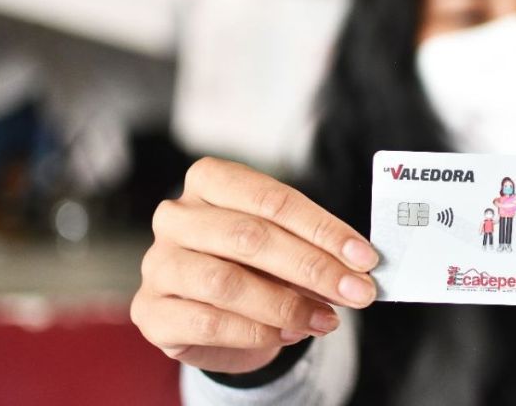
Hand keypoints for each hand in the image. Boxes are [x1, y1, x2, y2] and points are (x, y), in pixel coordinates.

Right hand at [131, 157, 379, 373]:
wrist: (216, 317)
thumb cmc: (255, 267)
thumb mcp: (286, 247)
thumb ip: (315, 250)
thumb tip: (358, 266)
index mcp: (210, 181)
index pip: (272, 199)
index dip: (323, 228)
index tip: (364, 256)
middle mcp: (176, 216)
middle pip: (250, 236)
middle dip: (313, 267)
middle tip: (357, 291)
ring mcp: (159, 263)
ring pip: (227, 282)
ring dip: (288, 304)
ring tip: (327, 318)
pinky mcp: (151, 311)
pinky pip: (208, 322)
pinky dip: (257, 331)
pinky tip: (290, 334)